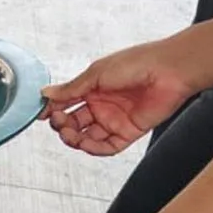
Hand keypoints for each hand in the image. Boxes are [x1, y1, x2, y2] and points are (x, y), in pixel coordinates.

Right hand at [41, 42, 198, 156]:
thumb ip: (71, 89)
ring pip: (87, 137)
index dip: (52, 109)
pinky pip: (107, 147)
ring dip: (74, 139)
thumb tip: (46, 94)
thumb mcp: (96, 74)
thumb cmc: (138, 63)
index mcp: (93, 88)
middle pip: (74, 123)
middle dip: (61, 125)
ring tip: (69, 134)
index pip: (66, 102)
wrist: (170, 70)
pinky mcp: (128, 131)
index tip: (41, 114)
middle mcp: (103, 105)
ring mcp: (115, 119)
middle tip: (58, 122)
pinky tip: (85, 143)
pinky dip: (93, 149)